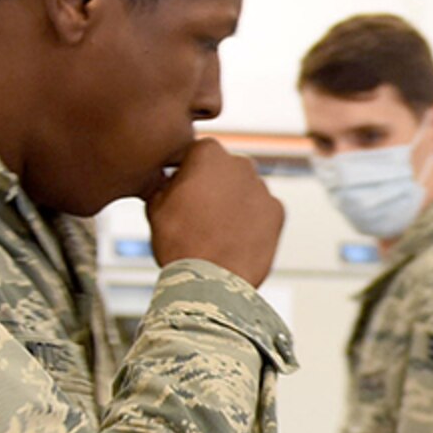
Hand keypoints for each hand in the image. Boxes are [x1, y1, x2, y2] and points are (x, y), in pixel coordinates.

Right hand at [147, 138, 283, 288]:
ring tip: (217, 232)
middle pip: (224, 170)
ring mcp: (262, 187)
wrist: (210, 281)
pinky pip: (262, 211)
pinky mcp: (278, 211)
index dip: (185, 175)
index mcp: (207, 151)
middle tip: (199, 215)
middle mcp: (240, 162)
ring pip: (245, 190)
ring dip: (234, 204)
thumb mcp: (155, 205)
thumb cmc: (179, 242)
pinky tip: (236, 240)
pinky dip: (252, 222)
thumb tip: (168, 180)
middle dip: (214, 186)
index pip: (195, 155)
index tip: (180, 194)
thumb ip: (164, 182)